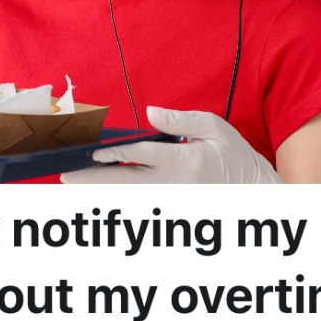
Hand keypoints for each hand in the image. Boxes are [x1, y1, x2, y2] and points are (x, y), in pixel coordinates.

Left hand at [60, 106, 281, 183]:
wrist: (254, 189)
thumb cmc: (233, 155)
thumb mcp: (214, 127)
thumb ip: (180, 120)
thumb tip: (150, 113)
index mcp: (185, 161)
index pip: (143, 157)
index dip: (115, 154)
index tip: (92, 152)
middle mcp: (175, 185)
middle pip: (126, 184)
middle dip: (93, 181)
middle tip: (66, 177)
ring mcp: (172, 200)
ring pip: (128, 198)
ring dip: (99, 192)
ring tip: (73, 184)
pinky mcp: (172, 208)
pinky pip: (138, 204)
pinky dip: (116, 198)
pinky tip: (96, 191)